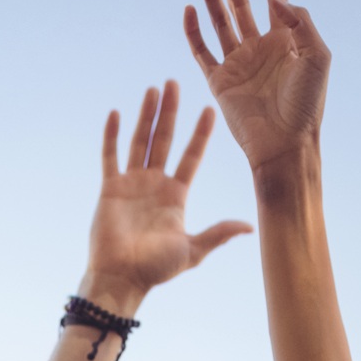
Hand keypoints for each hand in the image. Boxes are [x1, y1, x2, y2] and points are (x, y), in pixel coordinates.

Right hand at [81, 83, 249, 314]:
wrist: (121, 279)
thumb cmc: (155, 269)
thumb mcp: (193, 250)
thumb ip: (218, 233)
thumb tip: (251, 227)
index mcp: (176, 196)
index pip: (191, 156)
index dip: (200, 134)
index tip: (210, 110)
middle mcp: (155, 185)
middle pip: (165, 140)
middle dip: (171, 112)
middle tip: (175, 82)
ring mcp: (131, 185)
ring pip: (141, 141)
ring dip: (147, 115)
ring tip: (154, 89)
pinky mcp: (110, 189)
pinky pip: (110, 156)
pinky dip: (112, 135)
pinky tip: (117, 112)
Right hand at [185, 0, 329, 174]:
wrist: (285, 146)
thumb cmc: (307, 106)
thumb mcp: (318, 56)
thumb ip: (299, 20)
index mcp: (286, 39)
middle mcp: (260, 47)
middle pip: (242, 0)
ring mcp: (238, 63)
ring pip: (221, 20)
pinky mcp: (219, 82)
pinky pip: (202, 51)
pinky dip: (194, 31)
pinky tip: (190, 10)